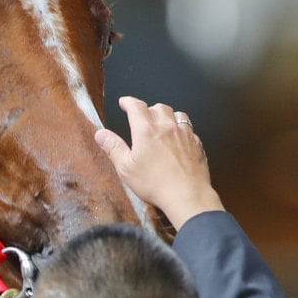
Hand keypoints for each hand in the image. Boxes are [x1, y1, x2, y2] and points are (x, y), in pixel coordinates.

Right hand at [92, 97, 221, 229]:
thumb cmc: (155, 184)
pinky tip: (178, 139)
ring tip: (162, 124)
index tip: (124, 102)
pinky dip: (181, 129)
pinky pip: (189, 129)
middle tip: (142, 117)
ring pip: (177, 114)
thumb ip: (113, 148)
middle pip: (158, 107)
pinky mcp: (197, 144)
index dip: (128, 102)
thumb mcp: (126, 168)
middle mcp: (167, 127)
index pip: (136, 107)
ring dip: (167, 116)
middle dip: (148, 109)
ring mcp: (185, 135)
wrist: (187, 195)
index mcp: (146, 131)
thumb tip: (101, 134)